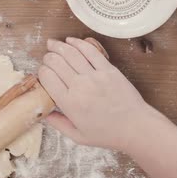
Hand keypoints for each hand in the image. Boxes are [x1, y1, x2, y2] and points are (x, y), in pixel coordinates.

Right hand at [38, 37, 156, 150]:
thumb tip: (44, 114)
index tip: (43, 73)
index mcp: (69, 103)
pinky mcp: (108, 69)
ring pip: (71, 53)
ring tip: (52, 43)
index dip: (41, 72)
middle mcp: (80, 86)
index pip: (47, 77)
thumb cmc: (107, 134)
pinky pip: (90, 51)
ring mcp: (95, 76)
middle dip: (48, 57)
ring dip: (58, 46)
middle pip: (56, 62)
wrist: (135, 127)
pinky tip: (70, 41)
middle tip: (46, 58)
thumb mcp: (77, 136)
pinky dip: (78, 43)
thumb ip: (58, 124)